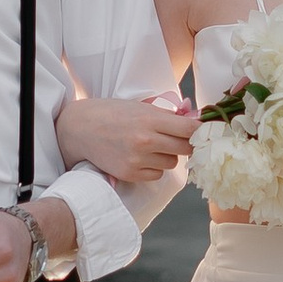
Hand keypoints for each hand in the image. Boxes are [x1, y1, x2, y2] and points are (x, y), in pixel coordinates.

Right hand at [56, 90, 194, 186]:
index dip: (201, 131)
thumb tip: (194, 121)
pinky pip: (157, 174)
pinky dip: (153, 168)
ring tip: (150, 146)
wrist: (79, 128)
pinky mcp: (130, 174)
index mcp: (150, 119)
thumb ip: (167, 116)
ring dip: (167, 156)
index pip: (190, 129)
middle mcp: (146, 141)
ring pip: (173, 163)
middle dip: (186, 144)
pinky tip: (139, 157)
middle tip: (179, 139)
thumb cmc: (111, 113)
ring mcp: (138, 160)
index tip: (204, 132)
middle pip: (186, 148)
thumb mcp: (140, 107)